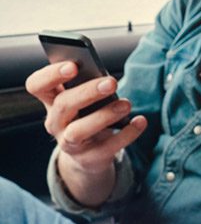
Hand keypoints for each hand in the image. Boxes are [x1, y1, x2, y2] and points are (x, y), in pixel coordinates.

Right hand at [25, 61, 146, 204]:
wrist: (88, 155)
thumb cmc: (87, 115)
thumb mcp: (83, 100)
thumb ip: (89, 85)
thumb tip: (106, 79)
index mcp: (51, 101)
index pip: (37, 85)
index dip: (51, 75)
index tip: (73, 66)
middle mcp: (56, 122)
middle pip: (63, 105)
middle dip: (87, 92)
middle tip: (112, 82)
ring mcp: (70, 143)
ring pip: (79, 131)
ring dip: (104, 116)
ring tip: (126, 104)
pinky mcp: (90, 158)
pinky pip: (108, 147)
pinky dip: (127, 133)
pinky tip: (140, 121)